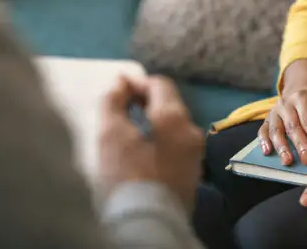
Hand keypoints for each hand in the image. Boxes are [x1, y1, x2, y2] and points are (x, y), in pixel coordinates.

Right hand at [98, 75, 204, 210]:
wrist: (148, 223)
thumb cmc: (126, 175)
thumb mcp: (110, 134)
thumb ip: (112, 102)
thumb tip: (120, 83)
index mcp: (175, 117)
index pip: (160, 85)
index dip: (137, 82)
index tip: (118, 87)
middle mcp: (192, 132)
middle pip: (169, 105)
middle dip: (145, 102)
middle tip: (121, 106)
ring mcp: (195, 154)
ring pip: (173, 127)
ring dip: (152, 122)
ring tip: (128, 129)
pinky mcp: (191, 175)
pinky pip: (176, 146)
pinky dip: (160, 141)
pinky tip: (141, 151)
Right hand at [258, 61, 306, 165]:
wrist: (298, 89)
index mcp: (302, 97)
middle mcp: (285, 104)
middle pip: (292, 126)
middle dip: (300, 144)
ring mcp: (274, 112)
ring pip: (276, 130)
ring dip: (281, 146)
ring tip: (287, 161)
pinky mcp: (266, 119)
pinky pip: (262, 130)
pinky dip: (263, 141)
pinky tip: (267, 152)